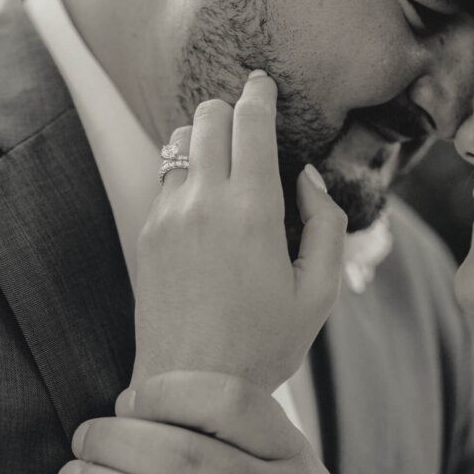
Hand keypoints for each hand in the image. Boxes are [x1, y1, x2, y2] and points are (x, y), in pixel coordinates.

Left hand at [132, 72, 346, 392]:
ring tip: (227, 167)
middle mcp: (203, 201)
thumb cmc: (264, 345)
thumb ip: (327, 224)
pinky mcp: (146, 234)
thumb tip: (307, 177)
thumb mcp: (320, 292)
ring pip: (178, 141)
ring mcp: (167, 216)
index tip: (264, 84)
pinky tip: (205, 203)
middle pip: (207, 115)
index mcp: (253, 210)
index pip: (250, 120)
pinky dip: (185, 173)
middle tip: (251, 128)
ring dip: (204, 140)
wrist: (191, 388)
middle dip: (231, 110)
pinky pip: (164, 178)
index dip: (260, 93)